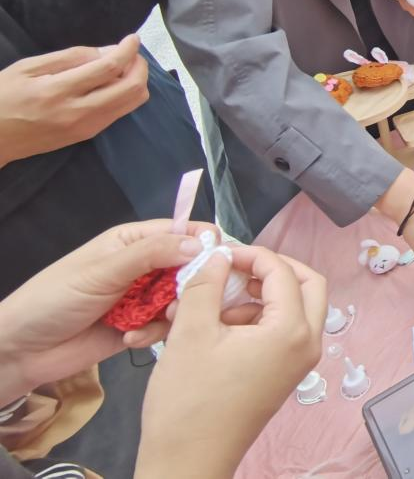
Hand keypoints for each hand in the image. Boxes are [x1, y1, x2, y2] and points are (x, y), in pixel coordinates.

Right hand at [0, 36, 148, 165]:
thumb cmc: (3, 97)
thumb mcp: (28, 68)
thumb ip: (70, 57)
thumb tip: (107, 51)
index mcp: (58, 91)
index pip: (108, 68)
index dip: (127, 50)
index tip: (133, 38)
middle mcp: (78, 112)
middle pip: (131, 88)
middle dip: (139, 65)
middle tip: (130, 53)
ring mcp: (85, 127)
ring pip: (132, 103)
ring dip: (136, 80)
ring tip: (122, 66)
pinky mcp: (87, 136)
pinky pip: (120, 112)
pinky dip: (125, 94)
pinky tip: (112, 83)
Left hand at [0, 219, 215, 401]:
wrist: (21, 349)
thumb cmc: (56, 298)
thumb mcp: (103, 270)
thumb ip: (152, 255)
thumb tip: (202, 244)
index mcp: (135, 241)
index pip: (184, 232)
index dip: (206, 244)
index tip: (223, 264)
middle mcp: (144, 266)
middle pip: (190, 267)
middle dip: (193, 284)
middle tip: (187, 301)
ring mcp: (142, 298)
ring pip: (182, 299)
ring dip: (173, 312)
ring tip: (155, 322)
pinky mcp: (139, 326)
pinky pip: (165, 325)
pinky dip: (154, 332)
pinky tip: (131, 339)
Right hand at [136, 246, 325, 478]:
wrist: (185, 464)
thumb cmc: (187, 403)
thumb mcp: (191, 332)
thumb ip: (206, 284)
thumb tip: (219, 254)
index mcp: (292, 332)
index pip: (283, 272)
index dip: (252, 255)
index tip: (221, 252)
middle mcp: (307, 345)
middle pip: (306, 285)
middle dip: (271, 270)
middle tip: (234, 268)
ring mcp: (297, 362)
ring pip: (292, 309)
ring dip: (257, 296)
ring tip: (207, 302)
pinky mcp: (282, 375)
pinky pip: (280, 332)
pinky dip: (253, 319)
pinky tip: (212, 325)